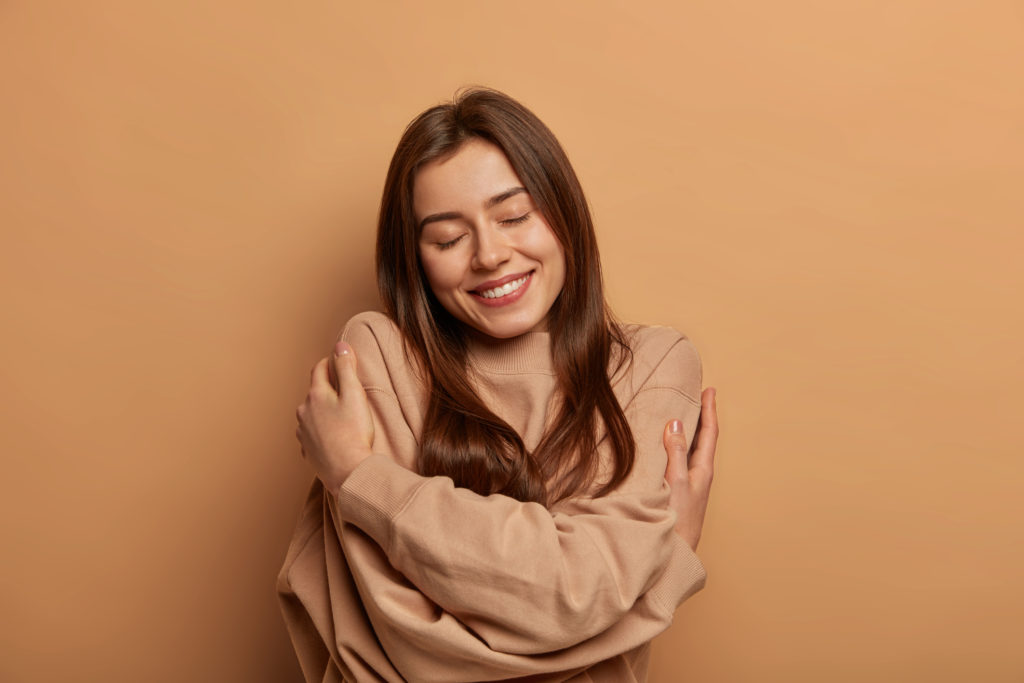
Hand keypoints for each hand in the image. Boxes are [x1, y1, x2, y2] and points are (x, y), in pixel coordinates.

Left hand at [295, 341, 374, 495]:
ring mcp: (303, 432)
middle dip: (328, 388)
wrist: (348, 472)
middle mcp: (304, 412)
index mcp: (316, 395)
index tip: (340, 362)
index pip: (319, 369)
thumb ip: (347, 368)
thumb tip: (340, 346)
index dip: (330, 362)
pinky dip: (321, 431)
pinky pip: (312, 434)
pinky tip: (334, 437)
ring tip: (341, 417)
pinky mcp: (307, 450)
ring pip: (312, 414)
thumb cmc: (354, 433)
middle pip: (315, 392)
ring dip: (323, 411)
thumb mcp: (354, 395)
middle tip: (346, 391)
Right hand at [663, 387, 717, 550]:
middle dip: (699, 416)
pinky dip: (673, 447)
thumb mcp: (677, 482)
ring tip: (680, 415)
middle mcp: (697, 476)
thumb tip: (677, 422)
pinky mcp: (676, 493)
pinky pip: (677, 461)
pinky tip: (662, 448)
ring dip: (687, 431)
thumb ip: (676, 452)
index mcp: (703, 471)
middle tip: (695, 396)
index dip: (709, 410)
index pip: (709, 433)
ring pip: (689, 450)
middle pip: (701, 439)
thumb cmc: (678, 522)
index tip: (709, 389)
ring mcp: (687, 485)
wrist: (673, 557)